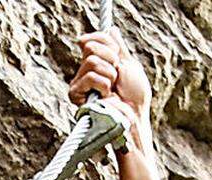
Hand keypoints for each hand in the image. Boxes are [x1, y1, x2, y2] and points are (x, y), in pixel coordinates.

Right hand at [69, 28, 152, 144]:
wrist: (133, 116)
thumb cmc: (135, 96)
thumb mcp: (129, 65)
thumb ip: (118, 48)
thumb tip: (111, 30)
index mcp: (98, 62)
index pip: (93, 39)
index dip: (109, 46)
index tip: (118, 60)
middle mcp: (86, 70)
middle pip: (91, 47)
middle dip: (110, 61)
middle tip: (116, 78)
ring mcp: (80, 82)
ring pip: (91, 61)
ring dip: (109, 75)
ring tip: (112, 89)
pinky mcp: (76, 94)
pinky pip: (89, 77)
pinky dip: (103, 85)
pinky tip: (105, 96)